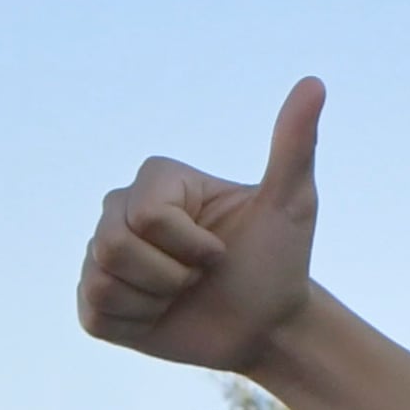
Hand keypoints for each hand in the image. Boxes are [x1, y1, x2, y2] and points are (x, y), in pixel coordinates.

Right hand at [76, 78, 325, 378]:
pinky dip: (136, 323)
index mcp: (157, 179)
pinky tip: (159, 315)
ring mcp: (102, 254)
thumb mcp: (292, 204)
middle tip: (198, 277)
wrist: (264, 326)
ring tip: (179, 294)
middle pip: (115, 246)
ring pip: (103, 280)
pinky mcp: (94, 300)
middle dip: (172, 276)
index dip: (191, 247)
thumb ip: (295, 144)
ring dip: (156, 300)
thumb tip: (314, 83)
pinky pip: (95, 312)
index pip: (148, 216)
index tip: (218, 251)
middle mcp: (120, 208)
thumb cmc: (278, 261)